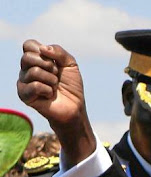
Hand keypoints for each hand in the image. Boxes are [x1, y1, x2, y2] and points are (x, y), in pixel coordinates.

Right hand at [17, 40, 95, 163]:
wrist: (74, 106)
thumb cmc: (71, 85)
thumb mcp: (70, 64)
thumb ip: (59, 52)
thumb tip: (43, 49)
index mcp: (35, 59)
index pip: (28, 44)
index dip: (42, 50)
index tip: (54, 61)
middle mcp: (26, 69)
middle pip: (27, 56)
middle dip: (48, 65)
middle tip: (55, 74)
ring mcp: (23, 81)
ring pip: (34, 71)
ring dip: (51, 79)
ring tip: (54, 87)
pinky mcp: (24, 94)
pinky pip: (34, 86)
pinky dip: (47, 90)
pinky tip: (49, 95)